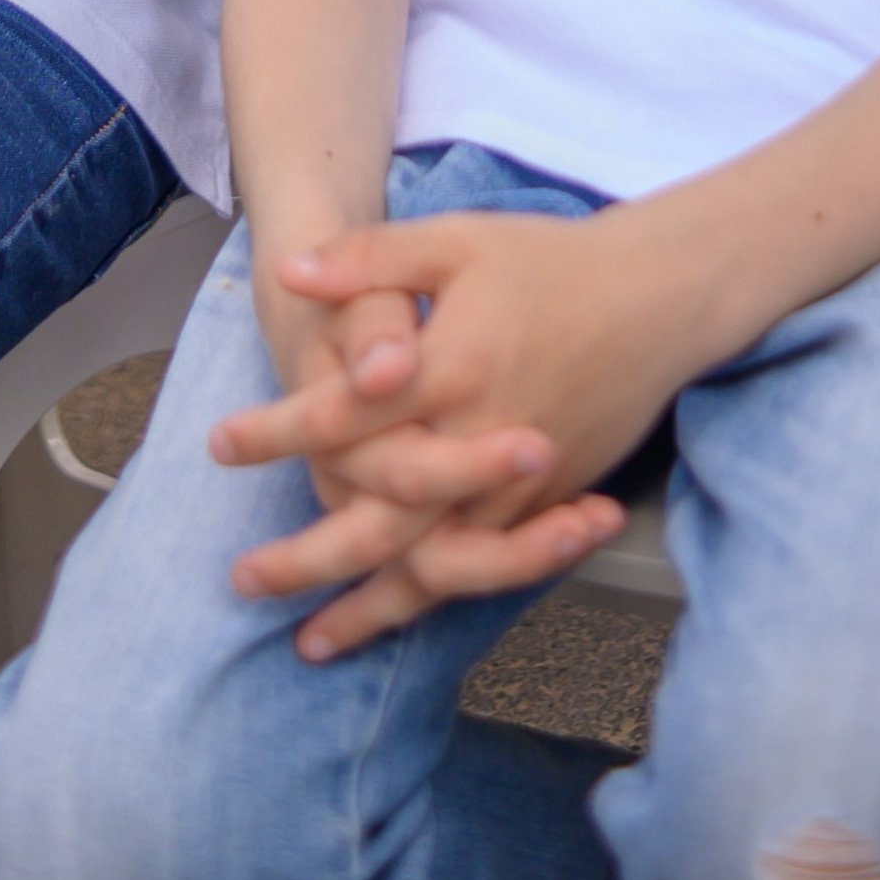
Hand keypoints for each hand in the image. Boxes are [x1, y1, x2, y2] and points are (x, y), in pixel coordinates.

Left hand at [217, 209, 667, 655]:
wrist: (659, 297)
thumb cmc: (550, 260)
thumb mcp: (455, 238)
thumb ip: (370, 257)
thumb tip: (289, 271)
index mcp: (448, 368)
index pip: (343, 414)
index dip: (277, 432)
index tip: (220, 444)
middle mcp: (478, 440)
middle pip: (381, 522)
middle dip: (308, 559)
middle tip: (243, 581)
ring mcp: (519, 487)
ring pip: (434, 567)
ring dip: (370, 610)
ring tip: (311, 641)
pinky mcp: (549, 506)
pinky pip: (484, 570)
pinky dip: (435, 601)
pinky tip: (397, 617)